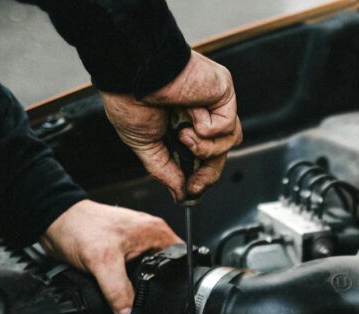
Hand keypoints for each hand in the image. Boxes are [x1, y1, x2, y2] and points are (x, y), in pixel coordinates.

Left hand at [41, 200, 179, 313]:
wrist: (54, 222)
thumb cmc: (79, 227)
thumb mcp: (102, 263)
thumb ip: (119, 292)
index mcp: (156, 233)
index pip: (181, 261)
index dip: (179, 282)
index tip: (171, 299)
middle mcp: (150, 237)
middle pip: (166, 271)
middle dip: (158, 288)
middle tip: (148, 302)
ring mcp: (136, 245)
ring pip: (149, 273)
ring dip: (141, 286)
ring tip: (133, 297)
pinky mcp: (123, 253)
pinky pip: (133, 273)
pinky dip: (128, 284)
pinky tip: (121, 291)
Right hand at [100, 51, 242, 200]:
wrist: (131, 73)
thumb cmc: (130, 98)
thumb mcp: (145, 144)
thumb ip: (164, 170)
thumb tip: (180, 195)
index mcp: (181, 124)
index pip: (203, 157)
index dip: (200, 178)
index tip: (190, 192)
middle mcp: (201, 113)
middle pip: (220, 154)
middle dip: (207, 174)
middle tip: (193, 185)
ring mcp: (214, 102)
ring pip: (229, 142)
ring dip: (205, 148)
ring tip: (183, 135)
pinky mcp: (224, 92)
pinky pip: (227, 126)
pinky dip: (207, 128)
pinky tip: (190, 113)